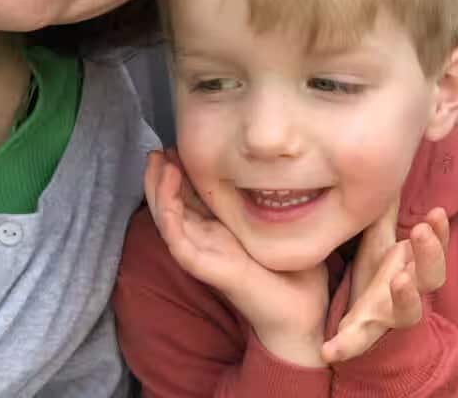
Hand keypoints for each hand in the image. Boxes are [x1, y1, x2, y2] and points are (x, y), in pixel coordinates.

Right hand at [145, 148, 329, 366]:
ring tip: (156, 161)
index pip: (191, 197)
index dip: (180, 172)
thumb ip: (278, 203)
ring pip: (168, 219)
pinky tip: (166, 193)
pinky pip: (178, 240)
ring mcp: (204, 254)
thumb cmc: (296, 274)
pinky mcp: (205, 267)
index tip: (177, 145)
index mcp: (222, 231)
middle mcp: (208, 240)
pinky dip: (169, 216)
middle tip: (156, 149)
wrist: (301, 313)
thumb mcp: (282, 227)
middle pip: (172, 204)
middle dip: (160, 176)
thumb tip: (289, 169)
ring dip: (158, 190)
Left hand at [321, 204, 449, 362]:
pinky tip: (328, 349)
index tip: (436, 212)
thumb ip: (383, 213)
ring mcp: (389, 316)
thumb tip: (389, 172)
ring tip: (400, 280)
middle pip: (431, 276)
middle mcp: (408, 291)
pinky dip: (345, 346)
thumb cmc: (376, 277)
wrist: (363, 322)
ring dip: (407, 297)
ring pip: (409, 311)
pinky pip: (357, 343)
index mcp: (412, 266)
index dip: (439, 232)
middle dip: (430, 255)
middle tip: (422, 232)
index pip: (435, 247)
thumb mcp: (379, 242)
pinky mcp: (365, 335)